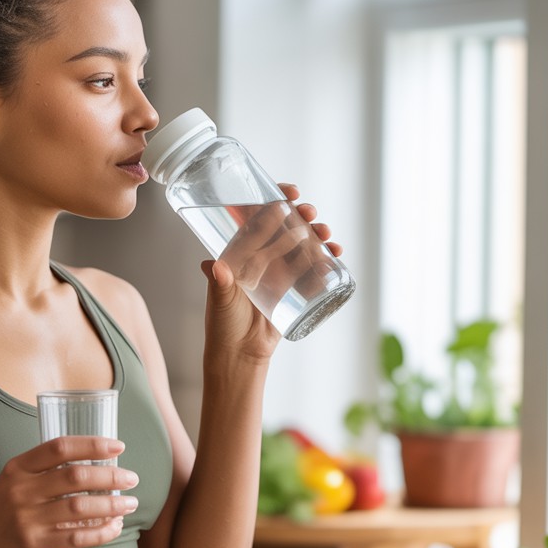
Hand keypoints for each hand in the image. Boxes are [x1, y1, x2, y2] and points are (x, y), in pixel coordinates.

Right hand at [0, 437, 138, 547]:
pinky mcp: (32, 544)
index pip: (60, 447)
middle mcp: (20, 489)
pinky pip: (76, 537)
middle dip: (111, 475)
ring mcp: (25, 517)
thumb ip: (44, 472)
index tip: (118, 446)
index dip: (92, 444)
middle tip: (132, 478)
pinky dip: (100, 532)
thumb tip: (94, 463)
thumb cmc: (1, 513)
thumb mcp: (13, 483)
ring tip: (130, 504)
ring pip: (80, 507)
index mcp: (18, 467)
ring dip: (111, 505)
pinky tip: (114, 528)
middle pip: (75, 476)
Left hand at [200, 183, 343, 359]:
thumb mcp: (220, 300)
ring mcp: (281, 272)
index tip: (288, 193)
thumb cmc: (223, 324)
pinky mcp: (295, 290)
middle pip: (286, 227)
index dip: (274, 201)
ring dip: (318, 235)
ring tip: (326, 236)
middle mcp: (263, 258)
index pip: (259, 217)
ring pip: (303, 245)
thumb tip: (213, 265)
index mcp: (242, 252)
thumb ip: (219, 283)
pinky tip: (335, 256)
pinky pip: (314, 270)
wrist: (241, 354)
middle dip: (301, 215)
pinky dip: (327, 261)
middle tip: (310, 213)